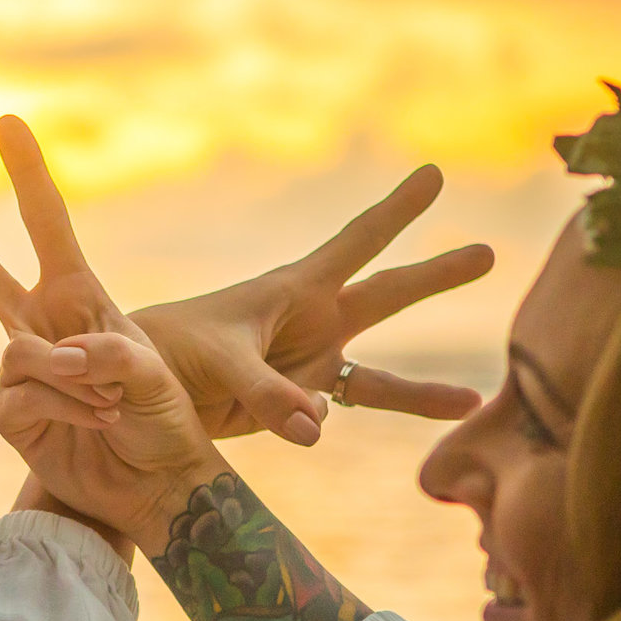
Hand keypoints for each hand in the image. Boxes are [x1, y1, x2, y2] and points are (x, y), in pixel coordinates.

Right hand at [0, 115, 221, 535]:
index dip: (27, 173)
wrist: (155, 483)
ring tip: (111, 400)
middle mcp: (43, 325)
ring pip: (18, 356)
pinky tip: (95, 423)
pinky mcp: (12, 415)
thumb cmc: (167, 420)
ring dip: (68, 379)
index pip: (47, 224)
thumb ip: (113, 356)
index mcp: (81, 296)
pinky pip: (15, 402)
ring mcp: (23, 371)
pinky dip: (61, 411)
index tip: (5, 122)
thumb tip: (62, 353)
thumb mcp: (155, 376)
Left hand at [131, 167, 492, 439]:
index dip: (397, 210)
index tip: (433, 173)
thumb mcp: (216, 362)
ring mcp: (308, 364)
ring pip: (379, 374)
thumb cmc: (165, 352)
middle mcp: (311, 322)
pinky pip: (347, 414)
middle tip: (490, 251)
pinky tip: (393, 447)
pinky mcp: (297, 402)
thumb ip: (266, 393)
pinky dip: (361, 435)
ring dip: (424, 391)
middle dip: (436, 275)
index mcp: (292, 291)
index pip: (357, 241)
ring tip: (474, 399)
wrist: (130, 385)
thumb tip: (317, 428)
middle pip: (387, 295)